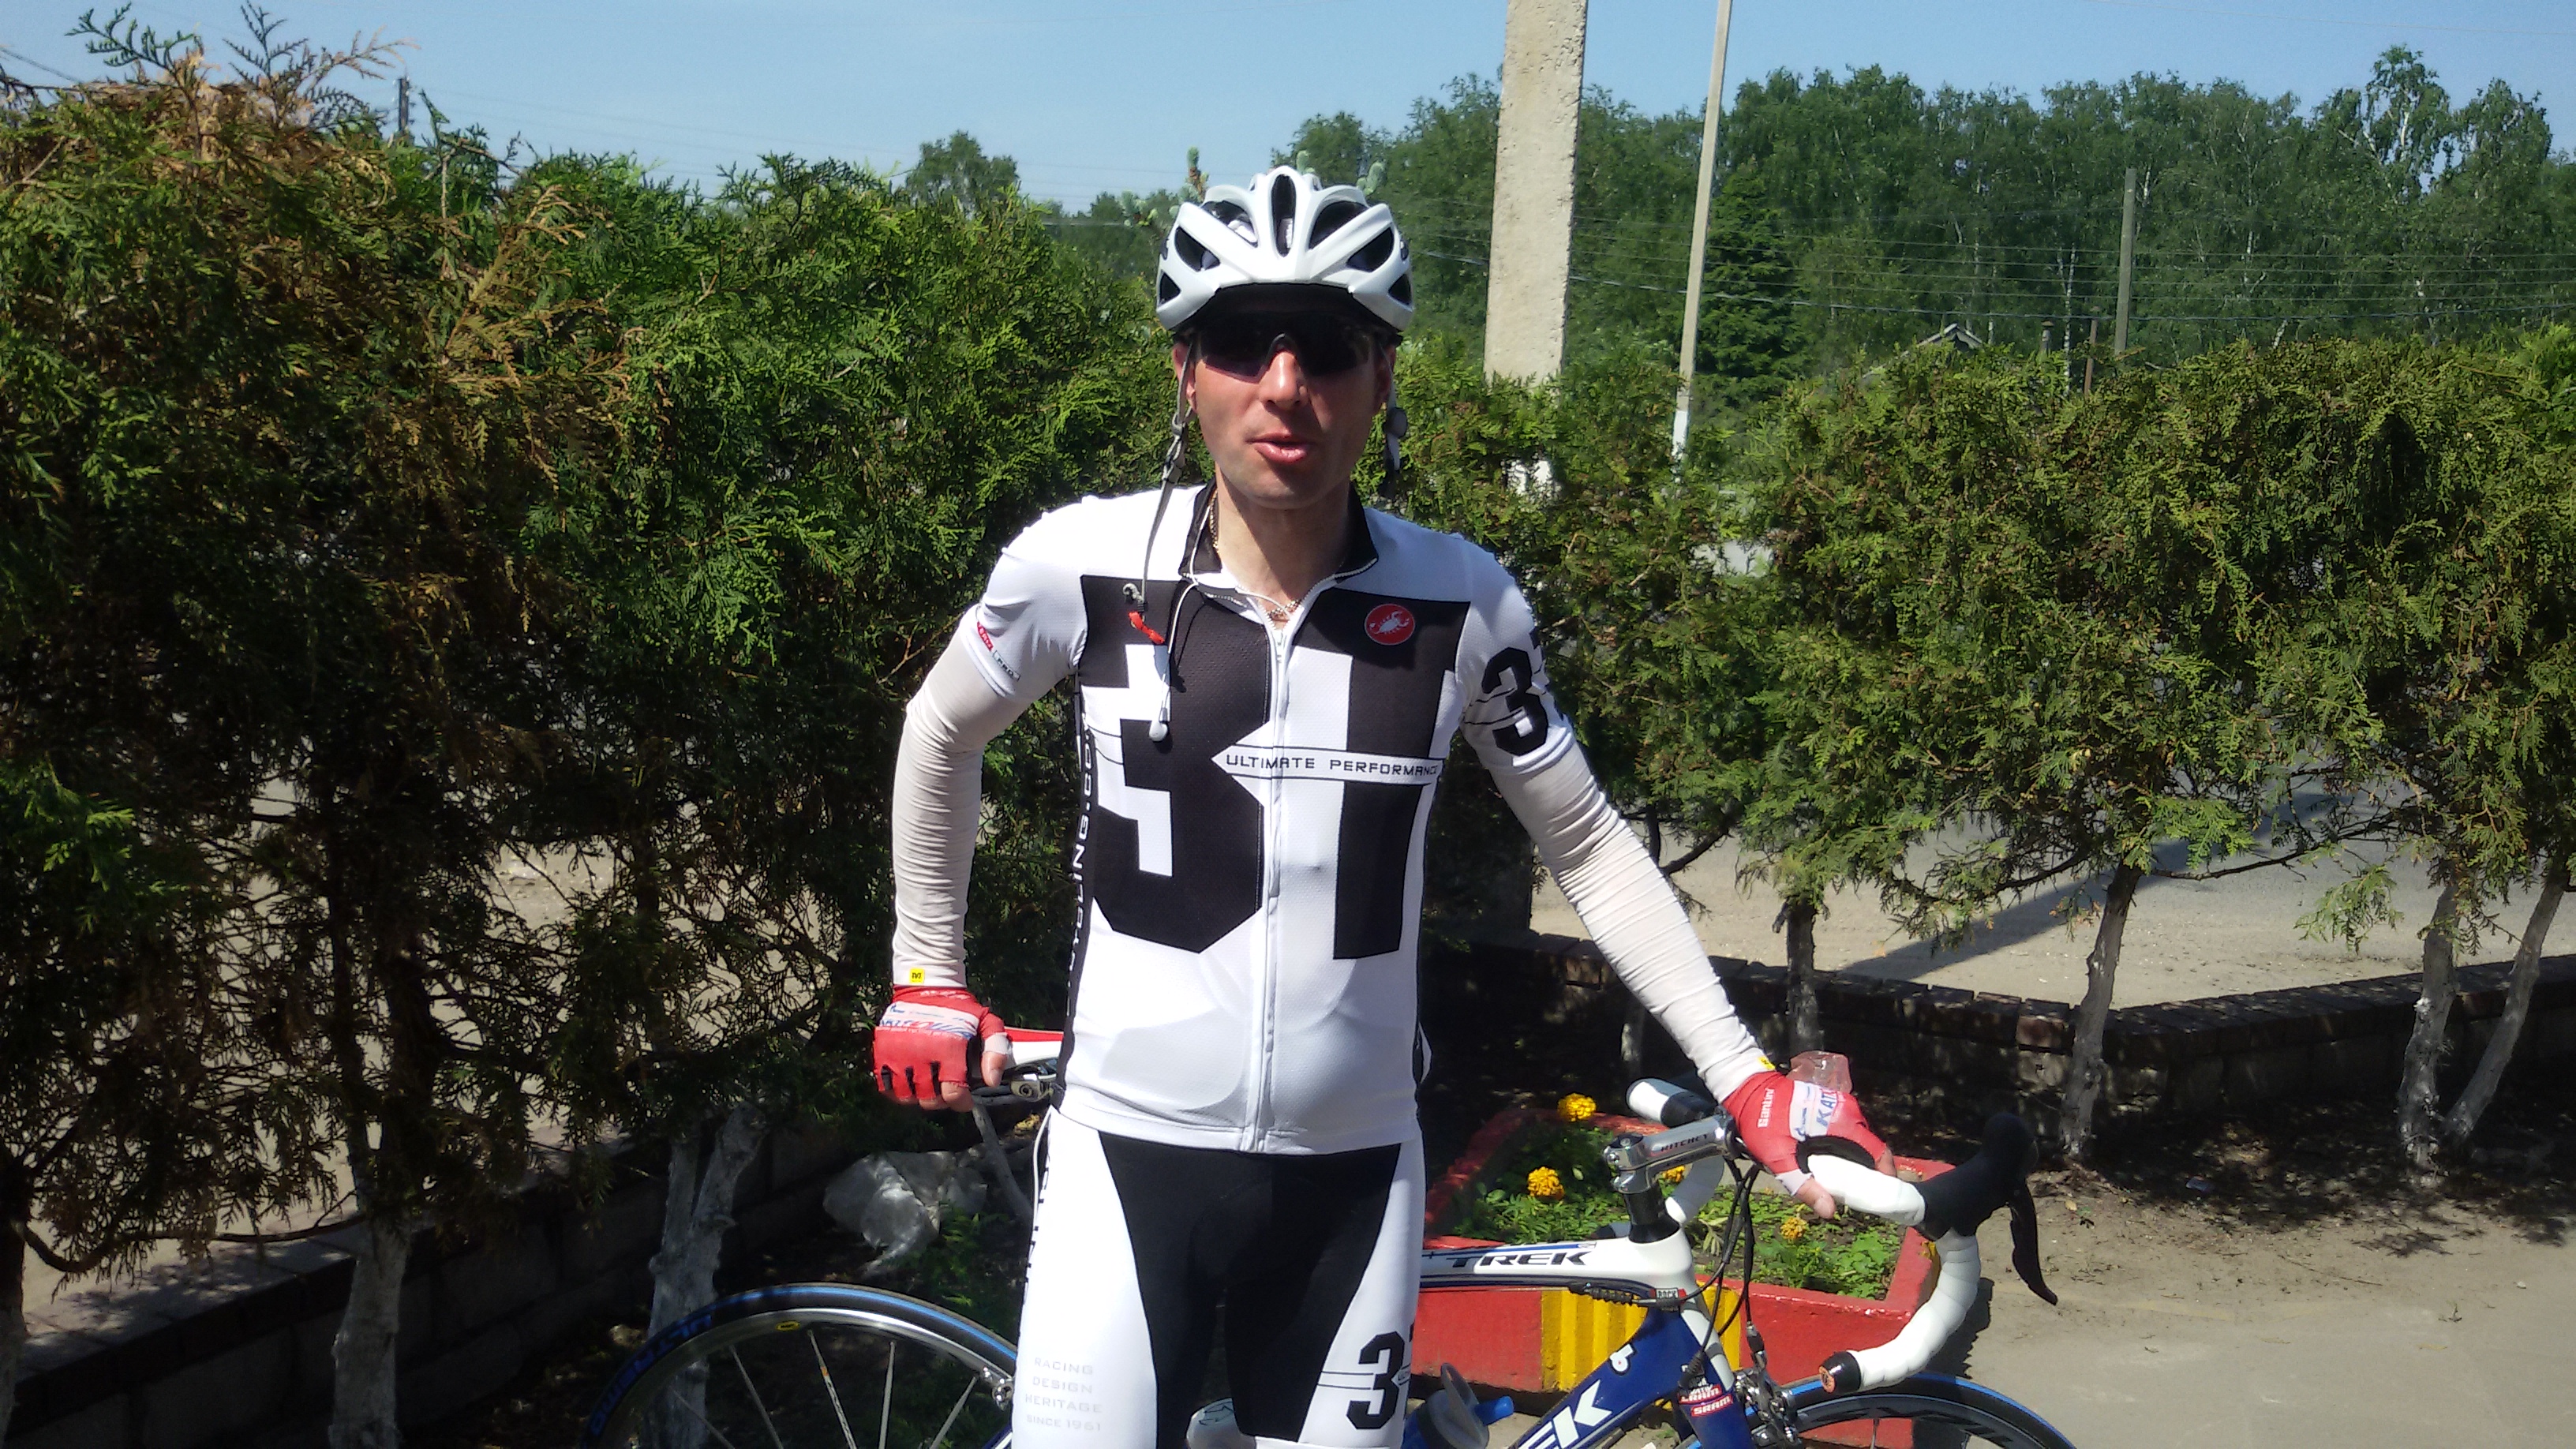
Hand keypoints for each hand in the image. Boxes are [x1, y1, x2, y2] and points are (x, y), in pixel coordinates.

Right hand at [871, 986, 1009, 1110]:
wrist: (926, 986)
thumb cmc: (958, 1008)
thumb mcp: (987, 1022)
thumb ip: (996, 1051)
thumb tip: (992, 1081)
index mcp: (948, 1048)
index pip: (952, 1094)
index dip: (961, 1103)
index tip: (965, 1100)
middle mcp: (921, 1053)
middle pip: (929, 1100)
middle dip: (941, 1101)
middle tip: (946, 1092)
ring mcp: (898, 1054)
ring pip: (906, 1097)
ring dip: (919, 1098)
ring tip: (928, 1088)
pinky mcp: (883, 1052)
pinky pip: (886, 1086)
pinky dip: (896, 1091)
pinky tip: (909, 1084)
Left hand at [1721, 1068, 1894, 1218]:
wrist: (1750, 1090)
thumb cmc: (1762, 1123)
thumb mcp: (1778, 1158)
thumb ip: (1804, 1185)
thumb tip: (1829, 1212)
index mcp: (1841, 1121)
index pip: (1877, 1150)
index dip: (1884, 1173)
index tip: (1880, 1193)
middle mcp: (1848, 1109)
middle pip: (1870, 1146)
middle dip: (1867, 1171)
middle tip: (1856, 1193)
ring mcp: (1841, 1104)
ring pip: (1860, 1138)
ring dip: (1856, 1159)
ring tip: (1844, 1181)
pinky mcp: (1833, 1104)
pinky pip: (1849, 1129)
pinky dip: (1846, 1147)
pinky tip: (1833, 1162)